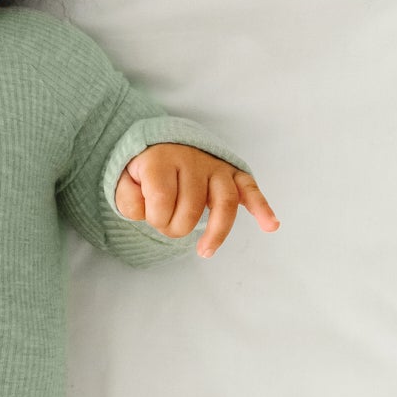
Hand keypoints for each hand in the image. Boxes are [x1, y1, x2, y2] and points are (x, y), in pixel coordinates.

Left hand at [114, 143, 279, 256]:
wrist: (163, 144)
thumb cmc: (145, 173)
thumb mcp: (125, 183)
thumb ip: (128, 200)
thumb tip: (147, 212)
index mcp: (162, 160)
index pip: (162, 200)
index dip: (154, 218)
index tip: (150, 217)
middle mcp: (192, 160)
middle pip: (191, 208)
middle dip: (176, 226)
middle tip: (167, 224)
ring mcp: (215, 166)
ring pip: (223, 204)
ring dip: (215, 232)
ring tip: (204, 252)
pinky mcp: (233, 173)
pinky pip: (250, 189)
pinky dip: (262, 207)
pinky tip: (271, 226)